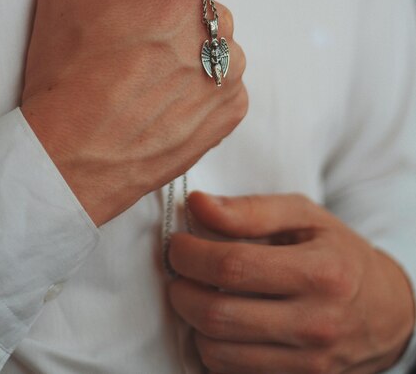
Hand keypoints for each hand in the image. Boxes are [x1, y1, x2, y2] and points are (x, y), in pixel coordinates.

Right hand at [21, 0, 247, 224]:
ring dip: (190, 53)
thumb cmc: (66, 77)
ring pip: (215, 44)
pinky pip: (223, 83)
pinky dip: (201, 88)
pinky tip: (164, 102)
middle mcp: (215, 28)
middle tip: (133, 50)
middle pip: (200, 5)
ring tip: (147, 81)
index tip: (129, 8)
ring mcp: (228, 73)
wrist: (72, 156)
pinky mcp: (231, 111)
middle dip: (172, 17)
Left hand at [169, 192, 414, 373]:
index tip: (178, 243)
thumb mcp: (305, 216)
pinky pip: (231, 372)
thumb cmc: (338, 252)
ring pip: (217, 351)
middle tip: (178, 269)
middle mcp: (315, 324)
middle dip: (180, 289)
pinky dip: (212, 345)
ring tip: (196, 292)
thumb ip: (252, 209)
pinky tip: (219, 320)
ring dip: (191, 320)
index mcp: (320, 272)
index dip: (191, 254)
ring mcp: (307, 364)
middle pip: (218, 314)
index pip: (234, 267)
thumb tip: (198, 204)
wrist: (383, 310)